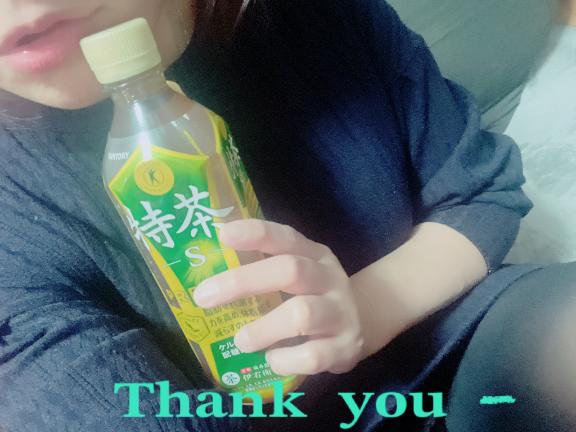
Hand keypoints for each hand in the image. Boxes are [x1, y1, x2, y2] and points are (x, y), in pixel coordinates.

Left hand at [192, 219, 365, 375]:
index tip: (222, 234)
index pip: (285, 237)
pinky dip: (284, 360)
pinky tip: (272, 360)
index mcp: (314, 254)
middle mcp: (329, 278)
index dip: (255, 233)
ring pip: (301, 315)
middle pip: (290, 270)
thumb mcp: (297, 275)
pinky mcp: (345, 347)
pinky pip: (312, 356)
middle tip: (204, 297)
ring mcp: (341, 312)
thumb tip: (206, 277)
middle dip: (243, 282)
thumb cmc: (313, 296)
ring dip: (263, 329)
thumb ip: (262, 271)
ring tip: (241, 341)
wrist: (362, 325)